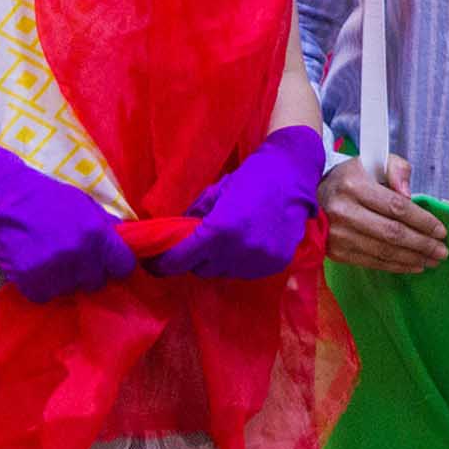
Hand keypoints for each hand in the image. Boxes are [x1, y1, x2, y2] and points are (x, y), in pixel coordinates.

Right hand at [0, 133, 135, 303]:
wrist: (6, 200)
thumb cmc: (49, 199)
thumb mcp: (86, 205)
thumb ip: (106, 227)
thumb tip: (126, 245)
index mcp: (96, 234)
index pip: (123, 266)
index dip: (117, 266)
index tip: (110, 265)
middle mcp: (78, 254)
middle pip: (97, 282)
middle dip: (89, 273)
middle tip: (75, 260)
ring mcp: (53, 269)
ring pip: (70, 290)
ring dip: (64, 280)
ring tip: (52, 261)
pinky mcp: (30, 280)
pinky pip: (44, 296)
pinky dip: (41, 287)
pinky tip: (36, 268)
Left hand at [151, 125, 323, 280]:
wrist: (295, 175)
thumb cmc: (252, 176)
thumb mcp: (215, 191)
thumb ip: (193, 216)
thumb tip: (174, 235)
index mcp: (219, 231)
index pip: (179, 261)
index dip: (162, 264)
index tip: (153, 263)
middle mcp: (237, 252)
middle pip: (201, 270)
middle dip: (194, 259)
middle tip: (196, 243)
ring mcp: (258, 261)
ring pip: (223, 273)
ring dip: (218, 261)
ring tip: (225, 241)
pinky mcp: (275, 265)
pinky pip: (245, 272)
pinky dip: (239, 262)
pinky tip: (245, 244)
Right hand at [317, 152, 447, 271]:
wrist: (310, 198)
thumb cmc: (349, 179)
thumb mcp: (372, 162)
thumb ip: (397, 169)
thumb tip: (410, 195)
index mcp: (354, 186)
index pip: (396, 207)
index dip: (422, 221)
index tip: (441, 230)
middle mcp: (344, 212)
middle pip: (392, 233)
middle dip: (422, 244)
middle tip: (442, 251)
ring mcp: (338, 235)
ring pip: (384, 251)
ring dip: (412, 258)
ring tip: (432, 260)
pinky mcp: (336, 252)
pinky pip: (372, 262)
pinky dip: (396, 266)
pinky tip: (413, 265)